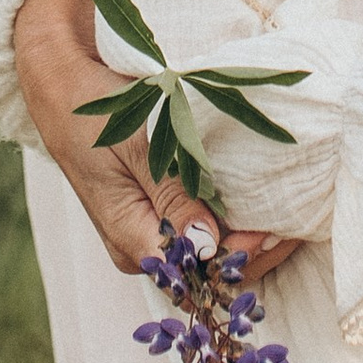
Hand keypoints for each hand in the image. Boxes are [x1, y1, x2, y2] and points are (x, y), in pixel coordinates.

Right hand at [13, 0, 300, 284]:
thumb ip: (173, 196)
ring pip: (209, 255)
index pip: (197, 275)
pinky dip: (233, 223)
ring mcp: (151, 233)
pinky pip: (203, 231)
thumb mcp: (138, 147)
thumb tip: (208, 248)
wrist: (66, 87)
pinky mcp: (159, 213)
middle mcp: (142, 249)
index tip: (276, 230)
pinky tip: (262, 207)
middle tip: (296, 224)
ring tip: (290, 215)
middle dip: (254, 253)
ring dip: (249, 239)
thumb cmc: (99, 112)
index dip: (240, 260)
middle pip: (207, 273)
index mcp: (132, 242)